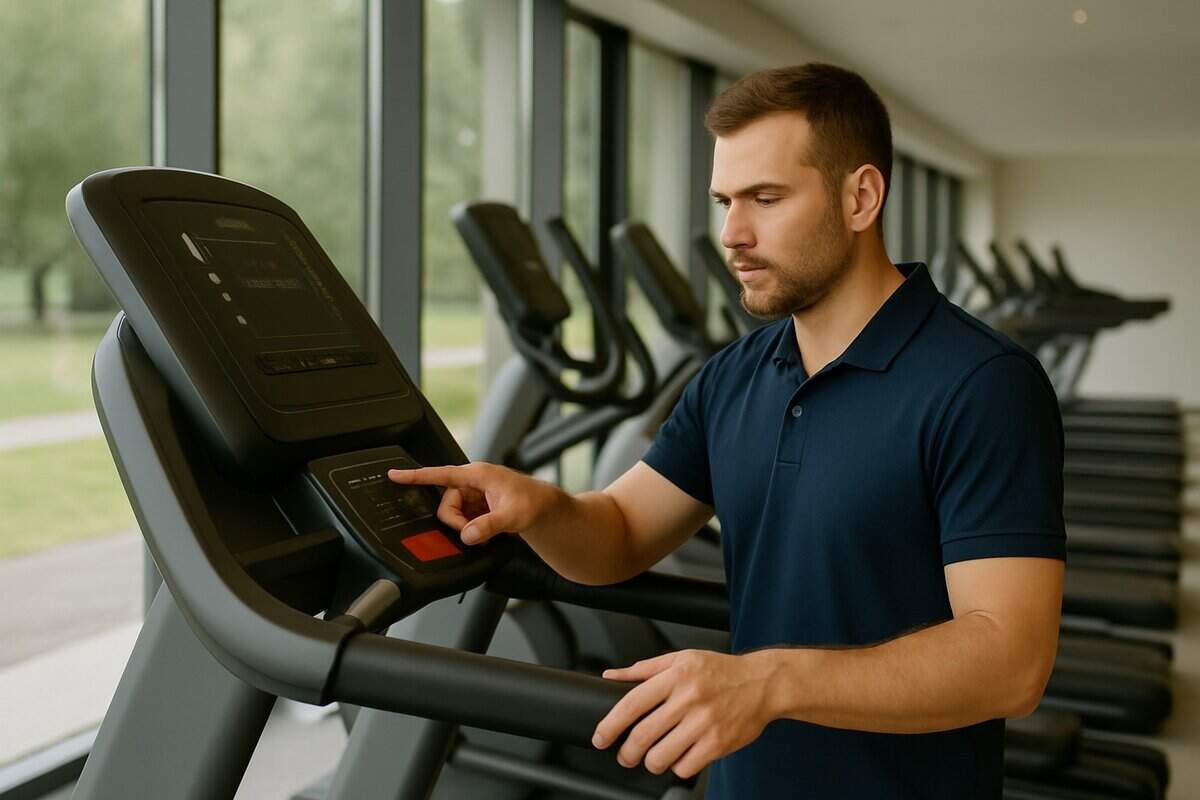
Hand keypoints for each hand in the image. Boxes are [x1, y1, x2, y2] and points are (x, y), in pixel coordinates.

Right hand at [387, 463, 558, 544]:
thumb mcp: (512, 515)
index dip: (414, 475)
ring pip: (454, 515)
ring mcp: (475, 495)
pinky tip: (487, 531)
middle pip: (446, 504)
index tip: (393, 474)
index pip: (439, 474)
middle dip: (457, 522)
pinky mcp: (477, 506)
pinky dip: (473, 529)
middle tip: (477, 531)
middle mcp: (472, 482)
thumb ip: (488, 525)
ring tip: (488, 531)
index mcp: (476, 475)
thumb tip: (468, 534)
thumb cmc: (533, 502)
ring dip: (467, 527)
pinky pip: (463, 520)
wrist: (545, 509)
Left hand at [592, 650, 776, 778]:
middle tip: (625, 755)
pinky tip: (678, 756)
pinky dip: (676, 766)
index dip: (610, 725)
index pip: (631, 703)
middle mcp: (688, 698)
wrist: (762, 683)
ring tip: (651, 757)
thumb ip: (644, 669)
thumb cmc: (719, 671)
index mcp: (676, 676)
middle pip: (642, 735)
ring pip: (661, 756)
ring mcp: (704, 723)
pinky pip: (685, 766)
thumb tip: (611, 677)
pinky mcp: (718, 743)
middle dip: (626, 753)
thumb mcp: (681, 659)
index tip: (600, 737)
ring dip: (649, 762)